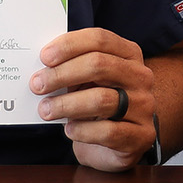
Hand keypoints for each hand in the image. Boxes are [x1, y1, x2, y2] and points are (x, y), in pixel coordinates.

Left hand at [33, 28, 155, 170]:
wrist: (116, 143)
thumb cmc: (97, 105)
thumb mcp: (88, 81)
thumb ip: (72, 68)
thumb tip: (42, 66)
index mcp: (129, 55)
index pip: (101, 39)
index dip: (70, 45)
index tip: (44, 57)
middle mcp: (141, 77)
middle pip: (99, 65)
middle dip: (62, 74)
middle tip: (38, 85)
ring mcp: (144, 106)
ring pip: (101, 99)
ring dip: (66, 104)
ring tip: (46, 110)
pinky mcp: (140, 135)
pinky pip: (107, 131)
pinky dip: (82, 131)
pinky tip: (70, 130)